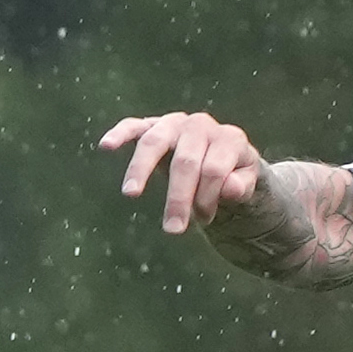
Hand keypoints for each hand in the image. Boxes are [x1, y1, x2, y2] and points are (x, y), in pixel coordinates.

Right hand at [102, 111, 268, 233]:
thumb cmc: (234, 173)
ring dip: (141, 169)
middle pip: (186, 161)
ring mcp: (176, 122)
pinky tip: (106, 146)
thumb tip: (229, 189)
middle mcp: (202, 125)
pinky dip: (120, 134)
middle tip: (173, 229)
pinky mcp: (154, 124)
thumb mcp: (246, 183)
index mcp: (229, 138)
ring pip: (155, 142)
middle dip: (179, 198)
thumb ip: (241, 186)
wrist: (224, 153)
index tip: (204, 221)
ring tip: (131, 194)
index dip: (208, 198)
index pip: (215, 170)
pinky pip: (134, 125)